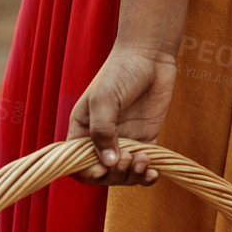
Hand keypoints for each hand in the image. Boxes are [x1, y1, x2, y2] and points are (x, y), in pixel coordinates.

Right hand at [67, 44, 177, 185]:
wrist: (150, 55)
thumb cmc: (120, 72)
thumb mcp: (104, 99)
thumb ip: (102, 130)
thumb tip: (107, 163)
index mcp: (83, 129)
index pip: (77, 164)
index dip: (88, 172)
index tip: (102, 168)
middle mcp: (102, 139)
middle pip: (103, 173)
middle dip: (115, 174)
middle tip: (127, 157)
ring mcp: (124, 141)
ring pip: (124, 174)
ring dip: (132, 175)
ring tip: (143, 158)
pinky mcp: (145, 140)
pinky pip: (143, 168)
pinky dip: (147, 176)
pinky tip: (153, 172)